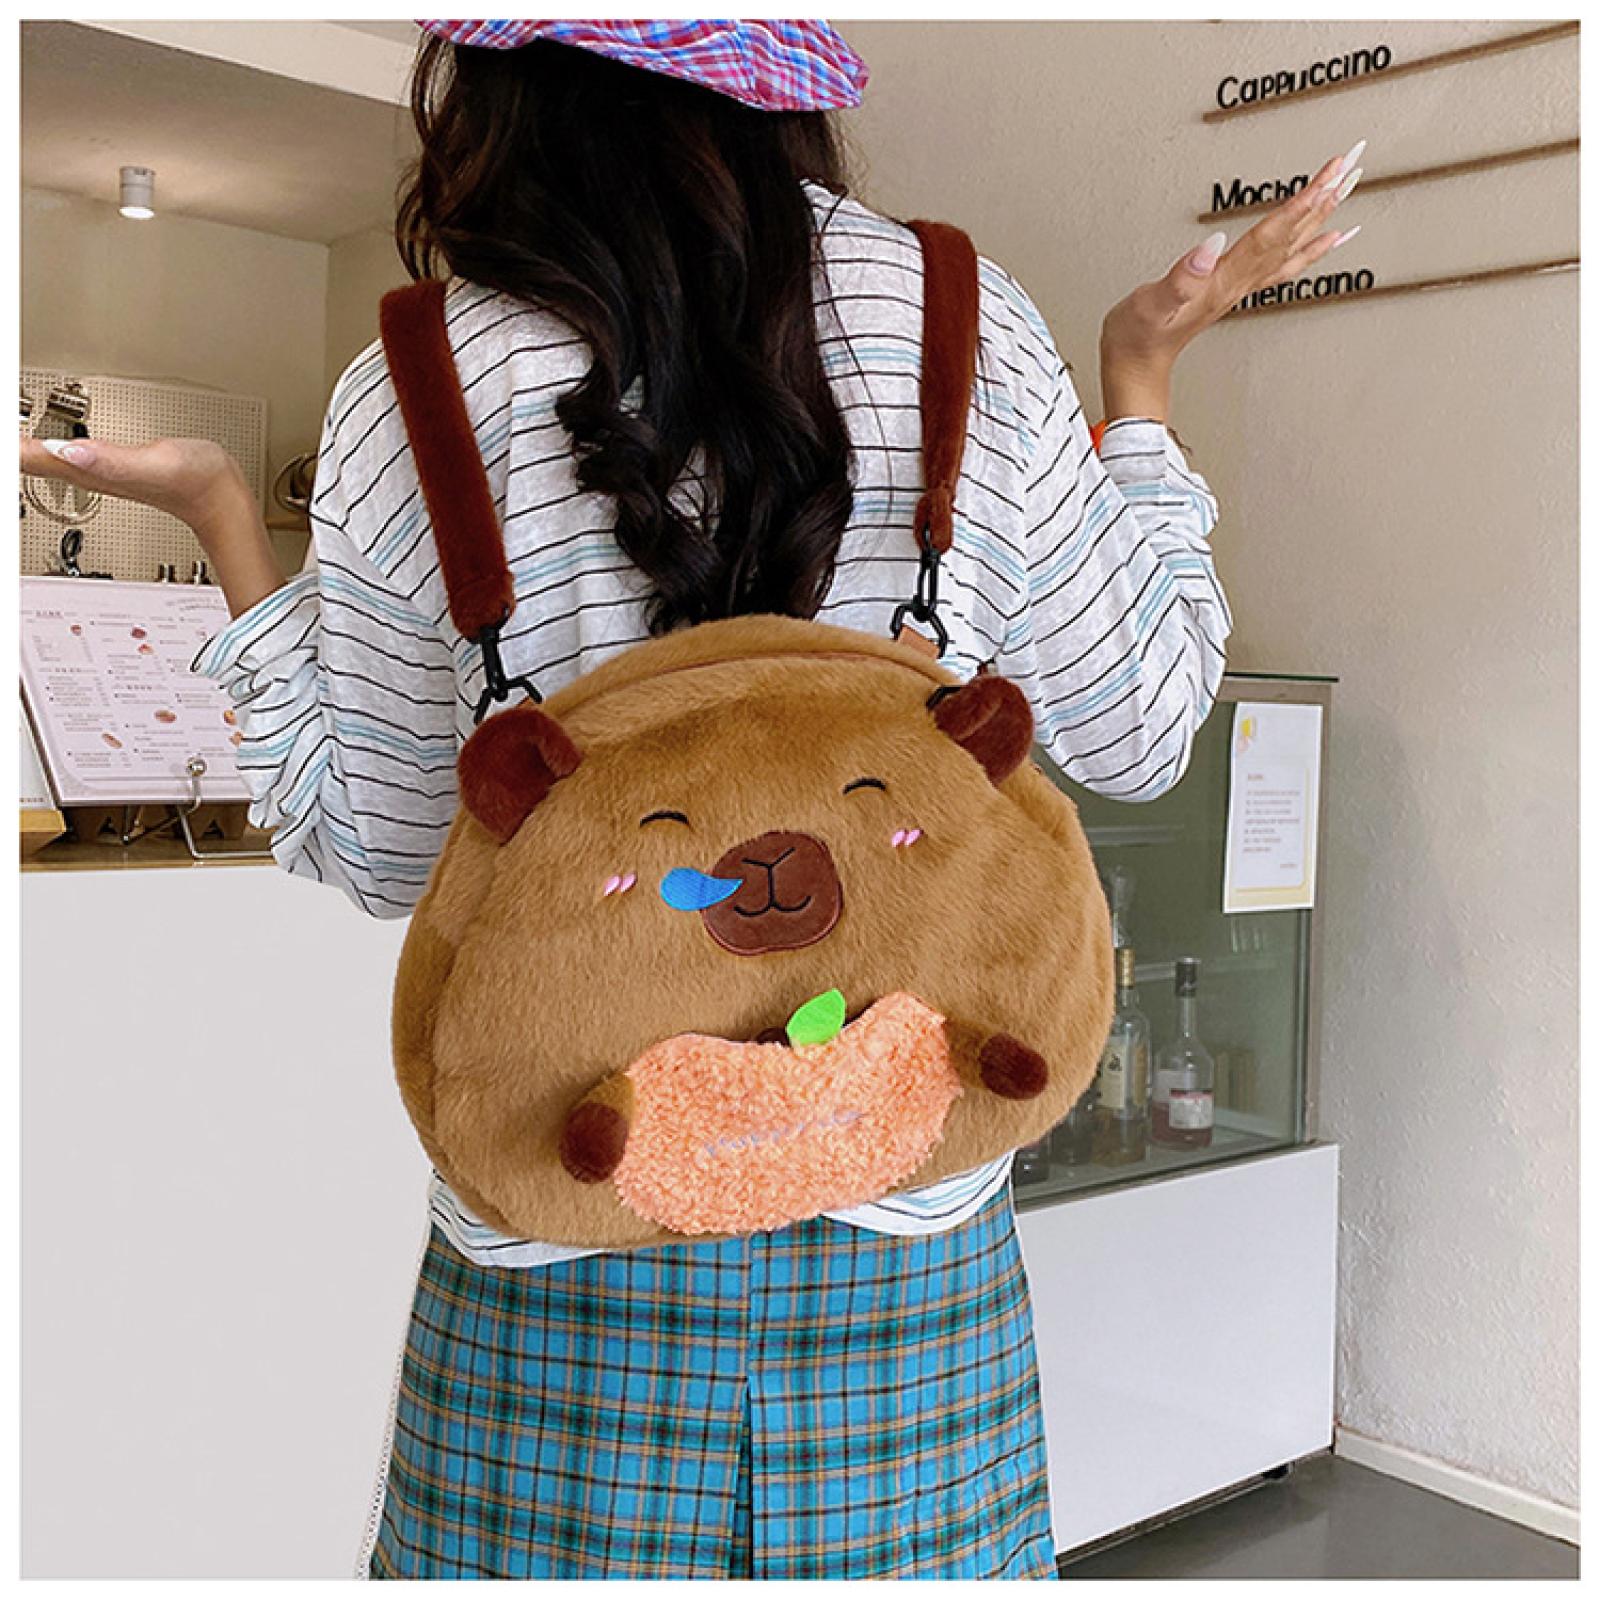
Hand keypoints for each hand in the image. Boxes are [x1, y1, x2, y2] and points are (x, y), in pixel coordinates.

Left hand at [20, 434, 286, 616]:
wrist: (222, 497)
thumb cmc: (196, 481)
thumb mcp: (154, 462)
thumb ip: (109, 460)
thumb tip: (67, 451)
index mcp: (94, 471)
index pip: (38, 458)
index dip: (16, 450)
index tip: (4, 440)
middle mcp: (91, 473)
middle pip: (33, 462)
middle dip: (17, 452)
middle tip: (5, 439)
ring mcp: (99, 472)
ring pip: (45, 461)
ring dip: (25, 454)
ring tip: (14, 443)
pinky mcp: (109, 467)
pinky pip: (63, 457)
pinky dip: (45, 451)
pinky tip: (45, 446)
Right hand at [1100, 140, 1366, 376]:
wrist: (1135, 365)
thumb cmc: (1139, 337)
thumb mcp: (1152, 305)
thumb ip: (1182, 277)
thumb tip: (1211, 245)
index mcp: (1224, 280)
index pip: (1271, 235)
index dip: (1302, 203)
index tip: (1329, 173)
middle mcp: (1239, 282)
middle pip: (1293, 235)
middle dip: (1324, 199)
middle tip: (1353, 165)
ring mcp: (1240, 286)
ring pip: (1293, 246)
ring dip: (1322, 216)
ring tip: (1347, 188)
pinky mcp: (1234, 288)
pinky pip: (1284, 263)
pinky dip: (1309, 248)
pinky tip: (1323, 237)